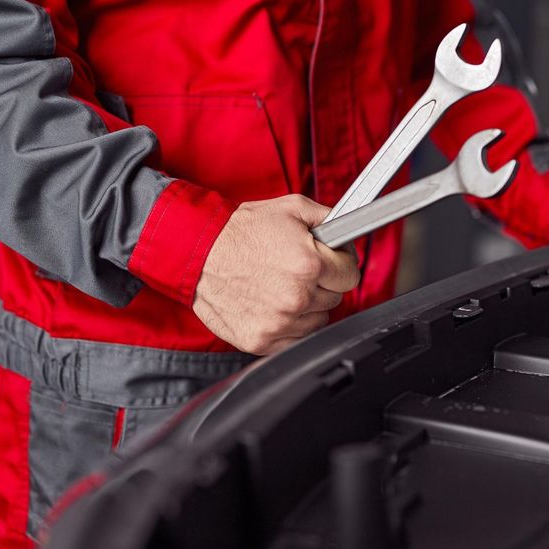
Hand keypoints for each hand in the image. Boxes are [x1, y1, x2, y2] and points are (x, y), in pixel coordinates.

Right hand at [192, 194, 359, 355]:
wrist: (197, 252)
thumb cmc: (240, 231)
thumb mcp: (291, 208)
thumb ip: (329, 218)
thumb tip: (349, 230)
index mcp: (309, 264)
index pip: (351, 275)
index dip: (342, 264)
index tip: (331, 261)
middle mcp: (297, 296)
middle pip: (335, 298)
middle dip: (323, 283)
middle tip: (299, 270)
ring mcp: (279, 322)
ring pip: (318, 320)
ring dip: (307, 306)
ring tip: (282, 285)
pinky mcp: (262, 340)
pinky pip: (295, 337)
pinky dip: (289, 324)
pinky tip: (272, 304)